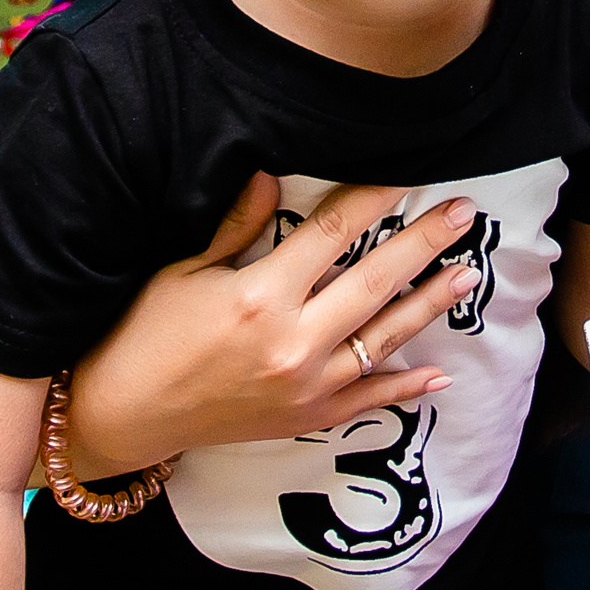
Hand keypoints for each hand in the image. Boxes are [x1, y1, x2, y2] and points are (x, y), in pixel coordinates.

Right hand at [58, 175, 481, 477]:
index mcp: (260, 296)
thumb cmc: (143, 335)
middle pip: (376, 279)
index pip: (333, 232)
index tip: (408, 172)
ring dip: (430, 303)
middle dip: (426, 241)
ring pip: (385, 336)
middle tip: (466, 213)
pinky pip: (369, 399)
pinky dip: (405, 386)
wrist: (121, 417)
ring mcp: (307, 386)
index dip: (374, 197)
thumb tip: (267, 171)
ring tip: (468, 273)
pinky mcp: (308, 419)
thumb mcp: (183, 273)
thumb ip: (235, 226)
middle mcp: (293, 342)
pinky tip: (439, 371)